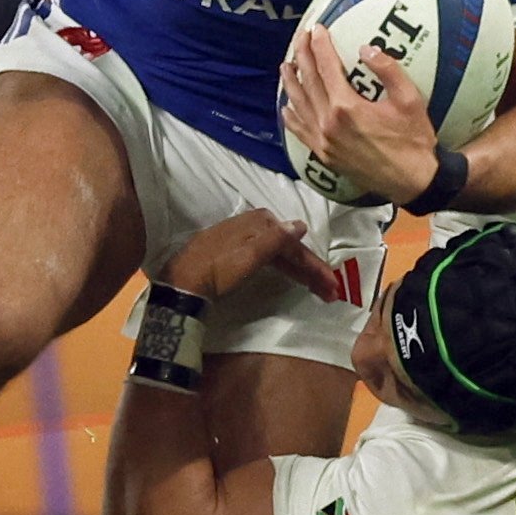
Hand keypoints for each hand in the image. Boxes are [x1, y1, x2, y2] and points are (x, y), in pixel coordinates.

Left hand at [161, 211, 343, 303]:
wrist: (183, 282)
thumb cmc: (217, 269)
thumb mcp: (249, 256)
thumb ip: (276, 240)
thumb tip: (300, 225)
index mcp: (260, 223)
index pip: (295, 245)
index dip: (315, 265)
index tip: (332, 285)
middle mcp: (254, 225)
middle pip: (290, 248)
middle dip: (311, 269)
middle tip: (330, 292)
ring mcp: (244, 238)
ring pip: (280, 254)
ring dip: (300, 270)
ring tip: (318, 289)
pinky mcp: (236, 252)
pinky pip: (269, 257)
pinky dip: (284, 267)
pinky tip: (292, 274)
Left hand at [279, 24, 438, 203]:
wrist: (412, 181)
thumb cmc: (414, 140)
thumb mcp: (409, 100)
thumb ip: (388, 70)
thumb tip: (366, 48)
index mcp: (347, 107)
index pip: (327, 67)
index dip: (320, 45)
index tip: (317, 29)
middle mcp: (328, 123)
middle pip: (308, 82)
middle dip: (302, 56)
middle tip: (300, 38)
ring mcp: (323, 141)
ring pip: (299, 105)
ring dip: (291, 83)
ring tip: (286, 66)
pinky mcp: (324, 155)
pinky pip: (301, 132)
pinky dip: (291, 117)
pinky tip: (286, 106)